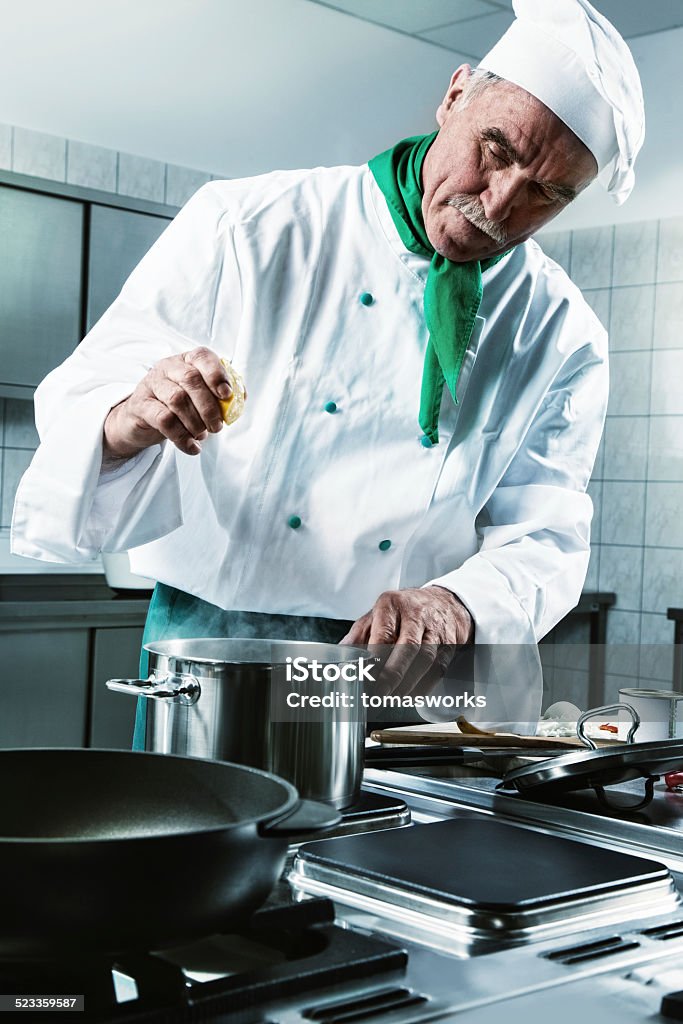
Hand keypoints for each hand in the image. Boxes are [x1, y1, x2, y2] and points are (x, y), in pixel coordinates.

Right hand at [102, 347, 232, 463]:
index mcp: (187, 360)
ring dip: (195, 423)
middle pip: (191, 379)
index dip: (217, 374)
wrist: (143, 419)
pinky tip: (192, 446)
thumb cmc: (178, 406)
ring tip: (201, 435)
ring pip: (177, 399)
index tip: (227, 395)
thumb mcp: (200, 397)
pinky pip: (164, 420)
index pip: (202, 356)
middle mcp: (168, 367)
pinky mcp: (141, 405)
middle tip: (217, 427)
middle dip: (209, 407)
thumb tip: (240, 400)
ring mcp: (152, 384)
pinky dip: (182, 437)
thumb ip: (221, 396)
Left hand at [340, 586, 473, 692]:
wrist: (443, 602)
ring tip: (392, 698)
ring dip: (408, 682)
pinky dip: (425, 685)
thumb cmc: (403, 612)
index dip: (374, 657)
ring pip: (425, 658)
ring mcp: (435, 628)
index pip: (383, 633)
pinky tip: (411, 696)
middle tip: (378, 694)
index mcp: (391, 605)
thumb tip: (339, 658)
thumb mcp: (376, 615)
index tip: (364, 676)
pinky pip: (438, 667)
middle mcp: (415, 614)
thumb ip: (357, 636)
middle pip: (407, 646)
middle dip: (392, 674)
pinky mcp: (449, 643)